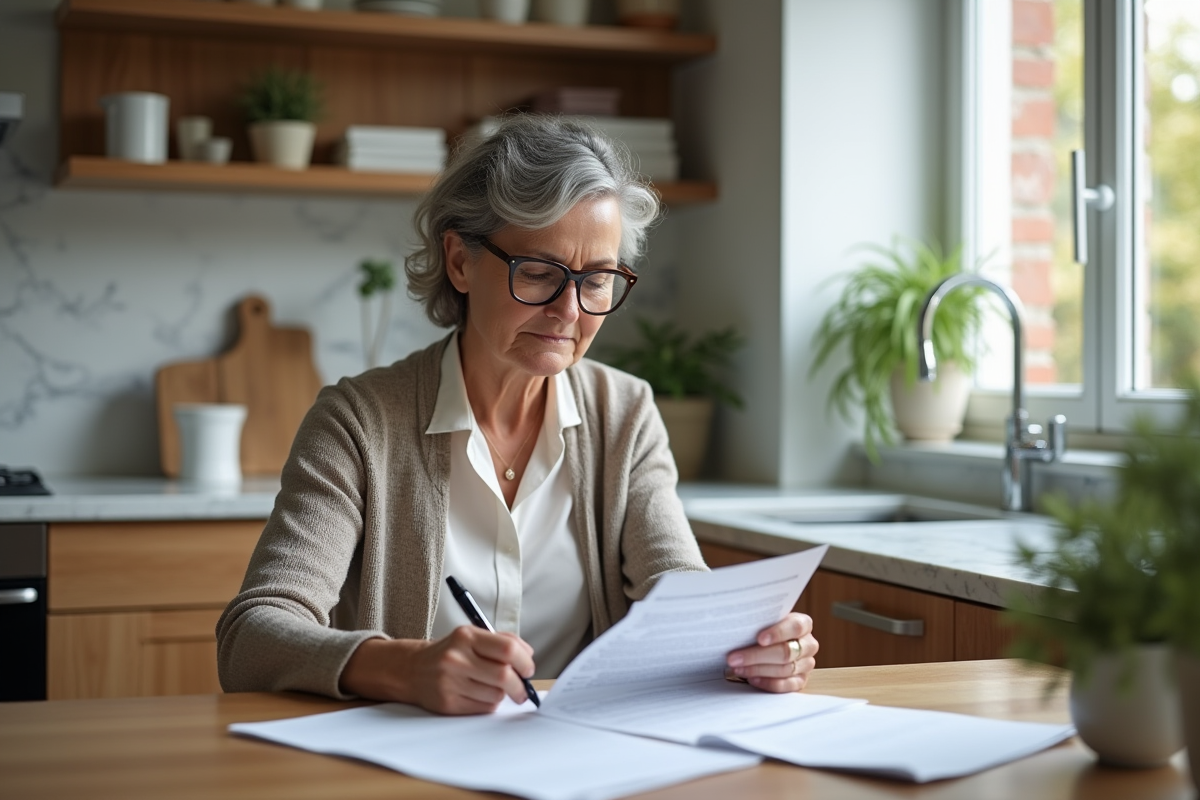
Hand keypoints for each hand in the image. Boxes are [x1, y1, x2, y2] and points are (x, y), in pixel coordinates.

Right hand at [339, 626, 536, 714]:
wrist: (412, 669)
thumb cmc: (450, 652)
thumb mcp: (471, 636)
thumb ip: (502, 641)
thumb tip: (528, 655)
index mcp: (466, 636)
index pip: (507, 649)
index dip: (525, 661)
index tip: (528, 669)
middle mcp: (456, 658)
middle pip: (504, 676)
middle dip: (519, 686)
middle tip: (522, 689)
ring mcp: (450, 682)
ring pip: (495, 695)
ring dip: (502, 695)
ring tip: (492, 688)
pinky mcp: (447, 703)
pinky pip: (483, 708)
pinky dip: (489, 704)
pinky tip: (479, 695)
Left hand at [725, 612, 817, 691]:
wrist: (769, 643)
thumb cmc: (765, 629)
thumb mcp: (764, 621)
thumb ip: (759, 623)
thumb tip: (739, 629)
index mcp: (803, 624)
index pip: (796, 627)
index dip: (778, 633)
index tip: (759, 638)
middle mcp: (808, 644)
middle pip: (786, 652)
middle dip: (757, 655)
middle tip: (734, 658)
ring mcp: (806, 664)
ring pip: (784, 669)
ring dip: (757, 670)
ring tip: (737, 668)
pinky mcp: (801, 681)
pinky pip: (787, 685)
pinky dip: (768, 683)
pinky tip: (752, 679)